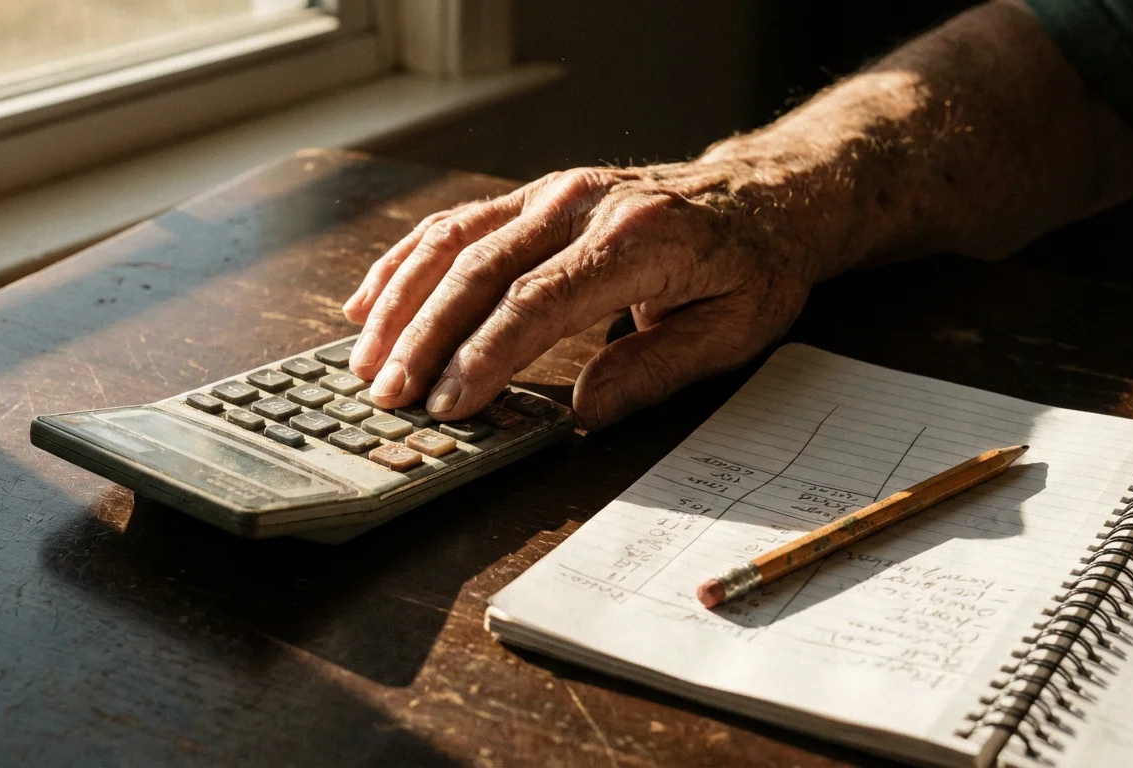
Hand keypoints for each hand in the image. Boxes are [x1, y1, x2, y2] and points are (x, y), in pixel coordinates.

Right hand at [341, 160, 832, 429]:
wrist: (767, 194)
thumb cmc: (753, 266)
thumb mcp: (733, 331)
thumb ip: (655, 371)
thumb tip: (580, 414)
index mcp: (636, 241)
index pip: (537, 301)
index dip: (483, 356)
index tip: (446, 404)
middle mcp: (583, 205)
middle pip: (479, 271)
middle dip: (423, 337)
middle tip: (386, 394)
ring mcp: (553, 193)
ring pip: (454, 241)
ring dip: (401, 301)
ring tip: (365, 359)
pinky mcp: (537, 195)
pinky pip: (457, 224)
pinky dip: (406, 261)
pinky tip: (370, 300)